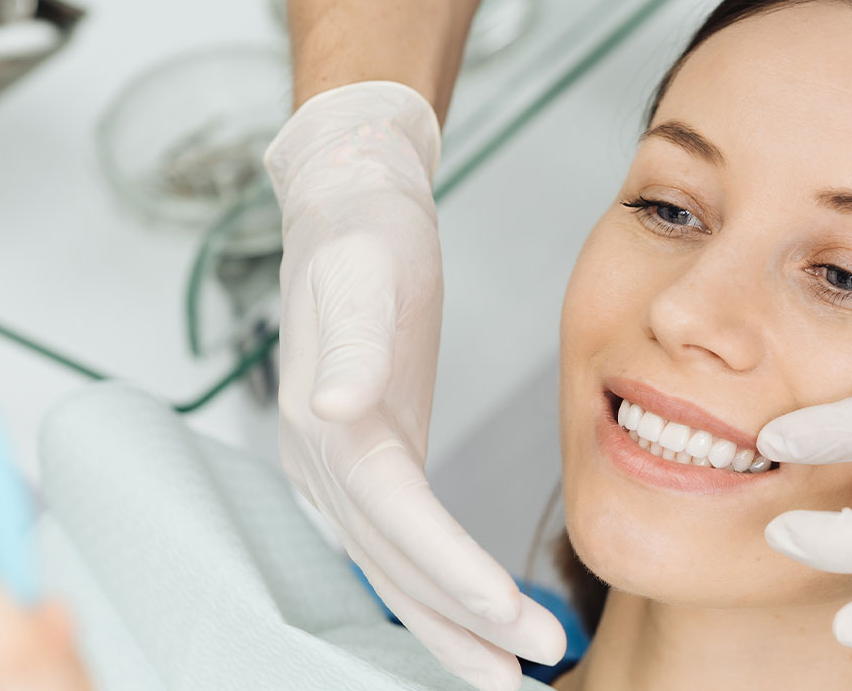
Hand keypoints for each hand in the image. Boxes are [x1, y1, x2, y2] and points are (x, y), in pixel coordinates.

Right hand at [265, 80, 564, 689]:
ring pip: (394, 570)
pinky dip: (438, 594)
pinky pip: (401, 548)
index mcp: (324, 422)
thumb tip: (334, 402)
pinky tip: (479, 624)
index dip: (450, 571)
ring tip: (510, 677)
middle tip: (530, 669)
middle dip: (461, 623)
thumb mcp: (359, 267)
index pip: (394, 516)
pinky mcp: (368, 463)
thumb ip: (348, 339)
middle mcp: (321, 461)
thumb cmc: (360, 233)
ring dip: (450, 628)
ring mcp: (339, 470)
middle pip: (393, 563)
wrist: (349, 206)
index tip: (509, 614)